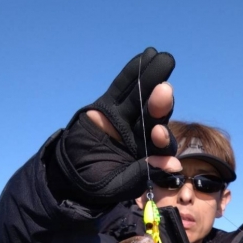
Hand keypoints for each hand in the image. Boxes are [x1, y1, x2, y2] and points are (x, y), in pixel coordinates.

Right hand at [53, 48, 180, 203]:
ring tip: (163, 60)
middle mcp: (140, 135)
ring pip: (141, 98)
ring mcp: (125, 118)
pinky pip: (122, 88)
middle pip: (155, 117)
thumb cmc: (97, 184)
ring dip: (152, 80)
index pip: (161, 146)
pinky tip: (147, 57)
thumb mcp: (119, 185)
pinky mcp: (108, 106)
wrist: (69, 175)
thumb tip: (173, 165)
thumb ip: (142, 175)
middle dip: (160, 105)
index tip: (159, 135)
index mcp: (147, 155)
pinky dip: (133, 73)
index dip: (163, 140)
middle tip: (165, 90)